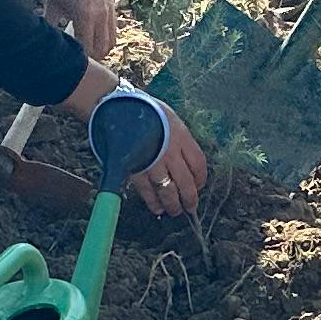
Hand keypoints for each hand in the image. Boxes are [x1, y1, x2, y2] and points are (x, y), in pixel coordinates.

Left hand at [45, 0, 120, 58]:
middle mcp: (100, 17)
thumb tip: (43, 38)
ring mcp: (109, 13)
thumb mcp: (53, 1)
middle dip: (90, 57)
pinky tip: (94, 35)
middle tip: (78, 54)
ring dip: (100, 50)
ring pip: (110, 43)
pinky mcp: (113, 8)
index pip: (86, 49)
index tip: (69, 56)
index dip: (79, 58)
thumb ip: (49, 22)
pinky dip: (106, 39)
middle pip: (101, 51)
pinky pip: (114, 32)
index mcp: (84, 17)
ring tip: (88, 48)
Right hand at [121, 98, 207, 214]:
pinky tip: (158, 208)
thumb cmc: (147, 112)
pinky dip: (154, 203)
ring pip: (168, 192)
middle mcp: (170, 153)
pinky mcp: (136, 171)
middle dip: (190, 199)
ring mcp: (153, 163)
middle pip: (186, 183)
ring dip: (173, 205)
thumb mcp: (171, 121)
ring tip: (175, 211)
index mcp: (182, 138)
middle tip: (190, 207)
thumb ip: (180, 141)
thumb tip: (187, 162)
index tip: (199, 186)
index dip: (201, 179)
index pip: (199, 165)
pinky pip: (148, 192)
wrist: (119, 109)